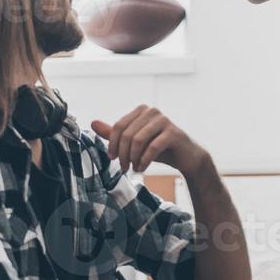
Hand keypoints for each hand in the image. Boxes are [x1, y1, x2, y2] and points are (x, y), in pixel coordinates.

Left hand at [92, 106, 209, 175]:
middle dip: (122, 154)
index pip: (118, 126)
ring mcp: (164, 121)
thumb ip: (114, 133)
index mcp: (141, 110)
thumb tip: (93, 123)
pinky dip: (144, 161)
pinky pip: (152, 147)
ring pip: (138, 140)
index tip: (112, 158)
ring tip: (134, 169)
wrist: (187, 157)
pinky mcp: (173, 133)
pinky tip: (142, 168)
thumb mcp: (134, 142)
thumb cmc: (159, 148)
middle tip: (124, 168)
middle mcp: (152, 111)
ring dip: (133, 158)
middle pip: (127, 134)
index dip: (112, 144)